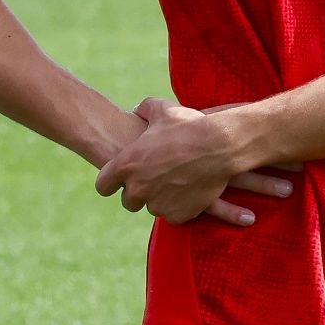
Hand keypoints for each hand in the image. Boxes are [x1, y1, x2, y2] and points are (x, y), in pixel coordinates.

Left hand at [94, 97, 293, 226]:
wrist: (221, 145)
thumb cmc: (190, 126)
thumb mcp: (163, 109)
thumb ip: (144, 109)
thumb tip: (136, 110)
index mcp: (127, 165)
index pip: (103, 186)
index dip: (111, 181)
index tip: (118, 179)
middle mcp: (138, 189)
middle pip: (128, 201)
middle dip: (139, 191)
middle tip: (154, 177)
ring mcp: (159, 204)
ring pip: (152, 207)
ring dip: (160, 197)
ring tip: (176, 179)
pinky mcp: (179, 215)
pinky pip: (173, 214)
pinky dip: (179, 205)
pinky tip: (189, 188)